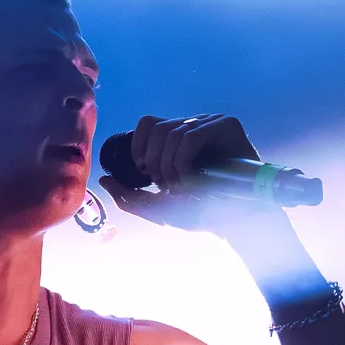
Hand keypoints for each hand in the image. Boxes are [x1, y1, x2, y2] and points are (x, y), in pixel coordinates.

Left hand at [98, 113, 281, 233]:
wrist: (240, 221)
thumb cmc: (203, 212)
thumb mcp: (160, 208)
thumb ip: (129, 198)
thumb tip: (104, 179)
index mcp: (177, 137)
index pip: (146, 124)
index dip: (138, 149)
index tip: (147, 177)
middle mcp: (193, 125)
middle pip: (156, 128)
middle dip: (154, 164)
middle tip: (168, 188)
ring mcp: (211, 123)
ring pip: (172, 134)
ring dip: (170, 169)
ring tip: (184, 189)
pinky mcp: (227, 126)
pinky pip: (191, 136)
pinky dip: (183, 164)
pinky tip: (192, 183)